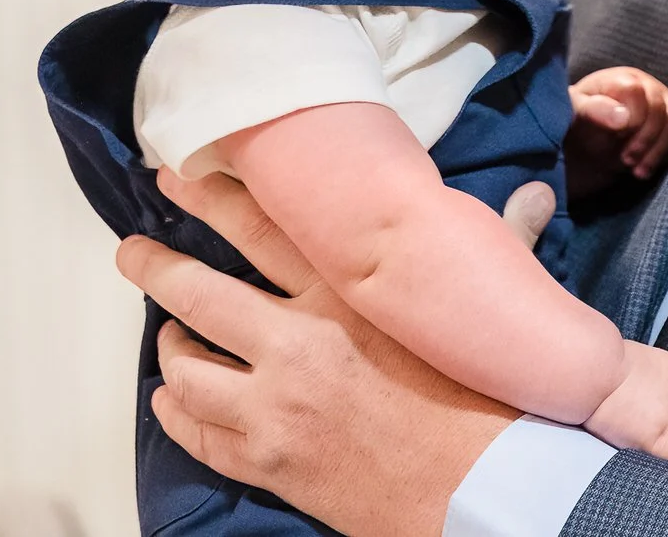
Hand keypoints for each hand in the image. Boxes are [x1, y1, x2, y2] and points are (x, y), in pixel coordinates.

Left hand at [116, 168, 517, 536]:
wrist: (485, 490)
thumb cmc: (490, 397)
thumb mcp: (482, 311)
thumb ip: (503, 244)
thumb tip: (535, 197)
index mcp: (347, 294)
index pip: (260, 227)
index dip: (210, 197)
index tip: (174, 177)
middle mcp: (298, 342)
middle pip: (197, 292)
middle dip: (154, 266)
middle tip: (132, 251)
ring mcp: (275, 408)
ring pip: (185, 368)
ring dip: (170, 348)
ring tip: (168, 335)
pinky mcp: (269, 463)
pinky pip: (196, 434)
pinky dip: (177, 413)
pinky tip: (175, 399)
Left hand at [566, 66, 667, 196]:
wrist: (586, 148)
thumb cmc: (577, 124)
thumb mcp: (574, 113)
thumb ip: (593, 110)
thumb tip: (624, 118)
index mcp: (621, 79)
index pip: (635, 90)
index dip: (631, 116)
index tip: (617, 135)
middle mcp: (647, 87)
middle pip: (659, 108)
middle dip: (644, 138)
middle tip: (625, 159)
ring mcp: (662, 105)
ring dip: (655, 150)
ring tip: (635, 170)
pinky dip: (663, 156)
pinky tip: (643, 171)